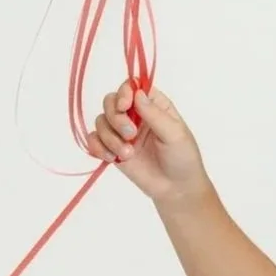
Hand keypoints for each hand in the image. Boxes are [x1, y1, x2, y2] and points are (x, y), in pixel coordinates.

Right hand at [90, 83, 210, 210]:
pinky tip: (111, 158)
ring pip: (101, 122)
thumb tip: (137, 93)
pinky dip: (97, 147)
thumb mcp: (175, 134)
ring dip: (110, 138)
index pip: (132, 87)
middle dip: (116, 118)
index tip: (125, 106)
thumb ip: (155, 114)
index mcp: (154, 105)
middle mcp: (135, 115)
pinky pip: (93, 140)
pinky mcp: (112, 149)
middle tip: (130, 135)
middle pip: (111, 102)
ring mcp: (122, 132)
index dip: (124, 92)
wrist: (175, 188)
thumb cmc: (182, 157)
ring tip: (127, 154)